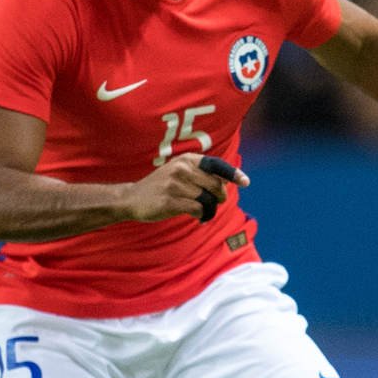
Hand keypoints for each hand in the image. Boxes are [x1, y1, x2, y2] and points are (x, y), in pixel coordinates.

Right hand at [125, 154, 249, 222]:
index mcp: (186, 159)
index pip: (216, 164)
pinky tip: (198, 217)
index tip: (245, 182)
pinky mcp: (170, 201)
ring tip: (204, 212)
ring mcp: (175, 184)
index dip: (233, 174)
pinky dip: (202, 216)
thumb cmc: (162, 187)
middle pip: (216, 185)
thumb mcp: (180, 172)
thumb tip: (228, 182)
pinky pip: (198, 209)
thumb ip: (202, 174)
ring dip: (210, 209)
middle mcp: (181, 168)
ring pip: (208, 199)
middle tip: (214, 203)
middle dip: (220, 197)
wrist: (132, 198)